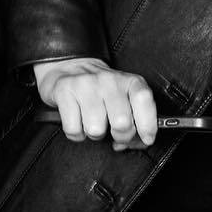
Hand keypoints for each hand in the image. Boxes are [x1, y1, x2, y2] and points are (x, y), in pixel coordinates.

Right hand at [34, 57, 157, 150]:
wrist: (70, 68)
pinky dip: (77, 133)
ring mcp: (86, 84)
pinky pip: (74, 129)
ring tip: (93, 122)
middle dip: (119, 136)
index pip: (144, 100)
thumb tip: (136, 143)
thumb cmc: (103, 92)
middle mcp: (109, 81)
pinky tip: (79, 121)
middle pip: (122, 123)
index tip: (146, 138)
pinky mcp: (64, 91)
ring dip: (95, 134)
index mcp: (130, 81)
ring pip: (96, 130)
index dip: (148, 124)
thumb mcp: (126, 98)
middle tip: (114, 131)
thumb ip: (137, 122)